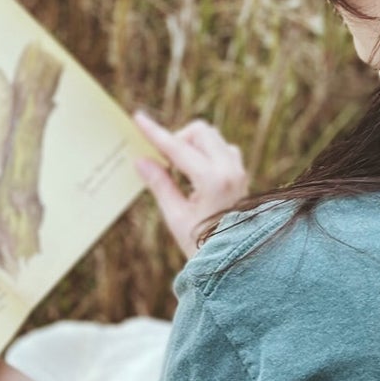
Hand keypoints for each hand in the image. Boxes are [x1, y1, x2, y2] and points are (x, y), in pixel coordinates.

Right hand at [131, 109, 249, 258]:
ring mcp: (239, 171)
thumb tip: (141, 160)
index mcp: (212, 180)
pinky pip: (222, 149)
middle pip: (200, 131)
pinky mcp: (241, 175)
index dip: (155, 133)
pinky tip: (195, 175)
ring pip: (212, 138)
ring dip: (193, 145)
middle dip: (178, 139)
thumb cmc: (202, 245)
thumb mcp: (176, 217)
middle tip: (164, 162)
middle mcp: (230, 169)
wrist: (234, 261)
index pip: (177, 148)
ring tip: (180, 172)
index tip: (138, 118)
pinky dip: (206, 153)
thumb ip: (159, 184)